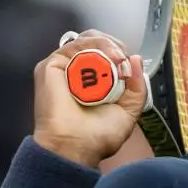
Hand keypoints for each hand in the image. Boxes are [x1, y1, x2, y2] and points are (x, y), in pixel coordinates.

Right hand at [32, 30, 147, 167]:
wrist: (76, 147)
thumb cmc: (98, 136)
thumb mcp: (128, 110)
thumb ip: (137, 87)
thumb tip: (137, 59)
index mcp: (92, 81)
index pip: (106, 53)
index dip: (120, 54)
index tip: (131, 66)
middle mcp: (76, 71)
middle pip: (95, 41)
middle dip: (114, 45)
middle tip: (124, 60)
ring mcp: (63, 67)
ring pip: (86, 40)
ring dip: (107, 45)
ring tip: (118, 59)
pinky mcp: (51, 65)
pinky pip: (73, 46)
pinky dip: (93, 47)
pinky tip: (107, 58)